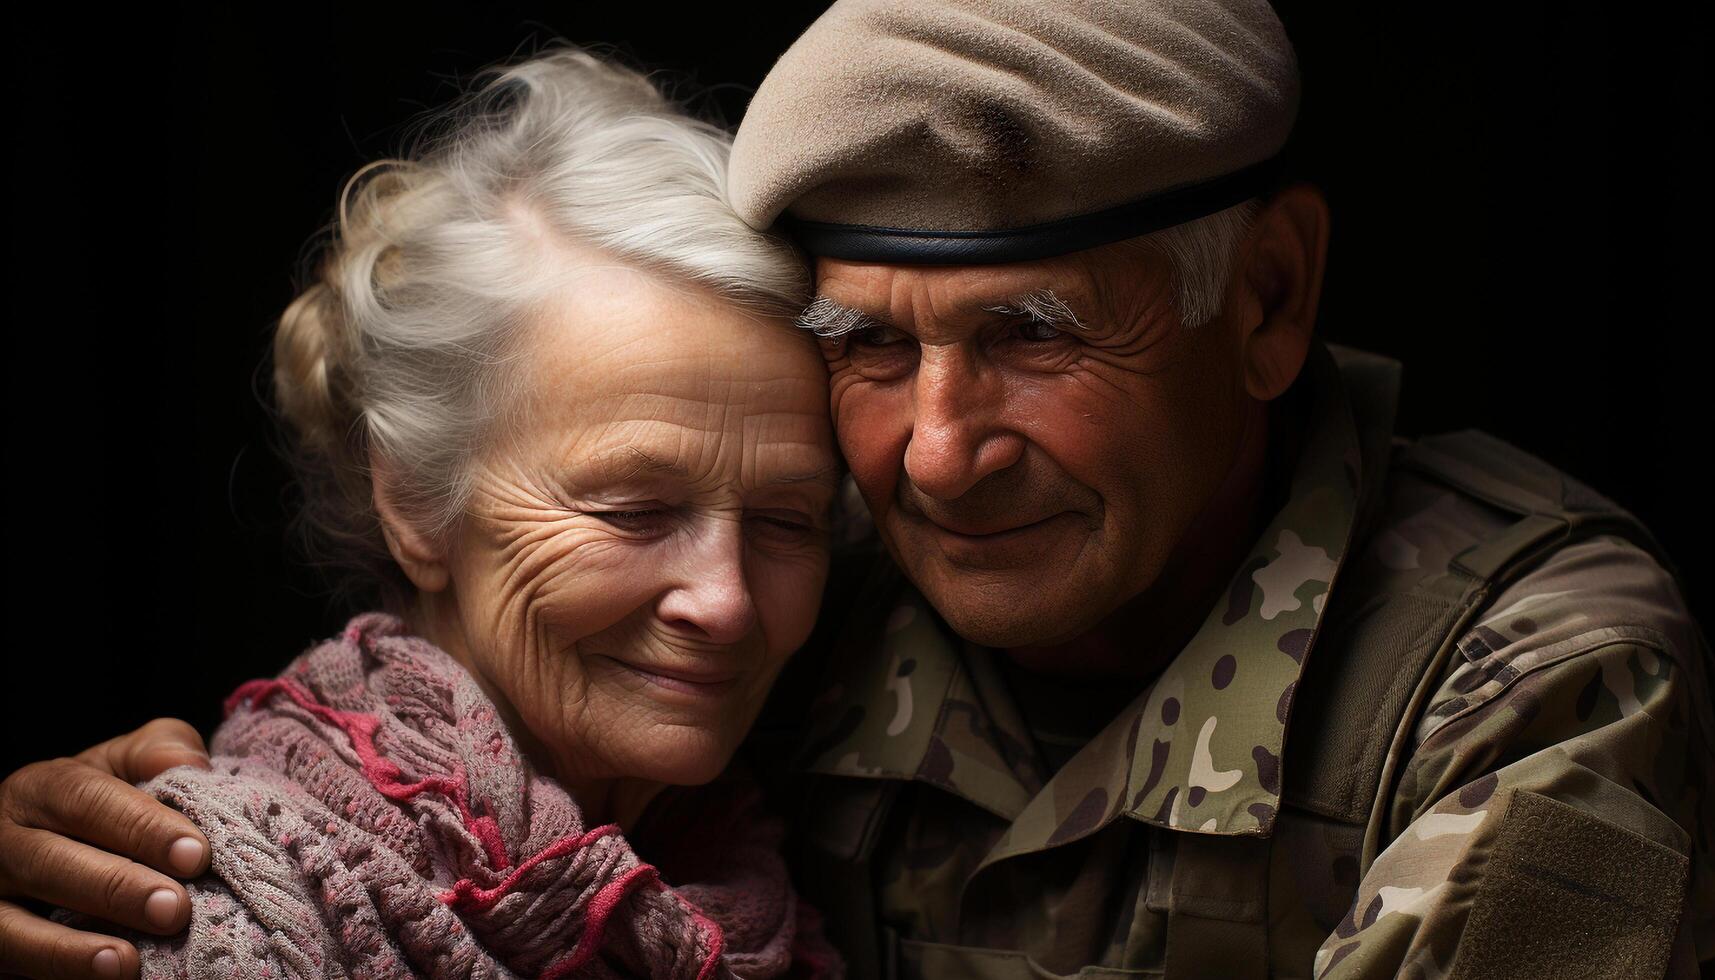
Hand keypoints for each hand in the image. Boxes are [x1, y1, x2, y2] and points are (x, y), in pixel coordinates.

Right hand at [0, 720, 212, 978]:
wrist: (51, 844)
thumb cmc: (103, 804)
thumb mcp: (124, 765)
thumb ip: (157, 751)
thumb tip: (191, 764)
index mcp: (40, 788)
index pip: (87, 801)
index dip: (141, 827)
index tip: (196, 855)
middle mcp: (3, 841)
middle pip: (51, 862)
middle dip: (116, 888)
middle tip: (175, 909)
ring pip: (15, 925)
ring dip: (71, 948)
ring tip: (126, 963)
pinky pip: (11, 960)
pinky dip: (55, 973)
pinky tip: (101, 979)